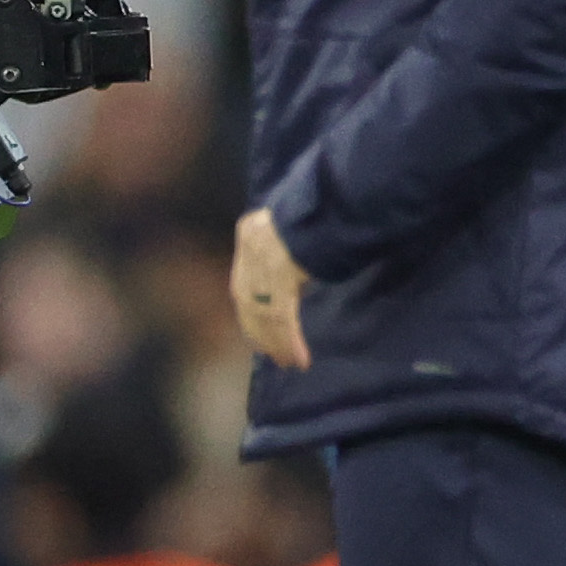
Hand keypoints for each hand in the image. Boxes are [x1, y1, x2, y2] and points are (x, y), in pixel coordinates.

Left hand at [233, 207, 313, 371]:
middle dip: (261, 333)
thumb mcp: (288, 219)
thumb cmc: (314, 209)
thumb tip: (295, 265)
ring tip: (288, 361)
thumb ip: (284, 240)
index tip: (260, 333)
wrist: (320, 204)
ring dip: (278, 343)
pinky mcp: (280, 284)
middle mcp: (250, 254)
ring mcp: (263, 270)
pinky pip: (284, 319)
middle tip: (273, 355)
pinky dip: (292, 341)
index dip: (252, 312)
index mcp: (249, 234)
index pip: (244, 283)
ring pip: (266, 316)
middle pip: (250, 305)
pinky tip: (300, 358)